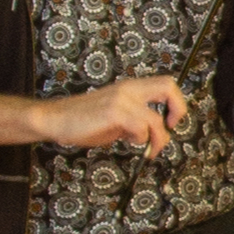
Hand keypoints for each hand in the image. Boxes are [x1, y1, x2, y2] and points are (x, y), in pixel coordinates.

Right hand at [57, 73, 188, 155]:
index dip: (176, 102)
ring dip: (156, 139)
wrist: (56, 119)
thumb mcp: (115, 117)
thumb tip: (153, 134)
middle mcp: (128, 89)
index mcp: (130, 88)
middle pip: (168, 87)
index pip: (165, 84)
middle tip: (170, 128)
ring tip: (148, 149)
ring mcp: (121, 99)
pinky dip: (141, 139)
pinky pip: (140, 127)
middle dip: (177, 110)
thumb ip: (135, 120)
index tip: (171, 121)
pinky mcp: (114, 112)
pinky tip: (131, 143)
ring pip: (156, 119)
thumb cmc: (83, 120)